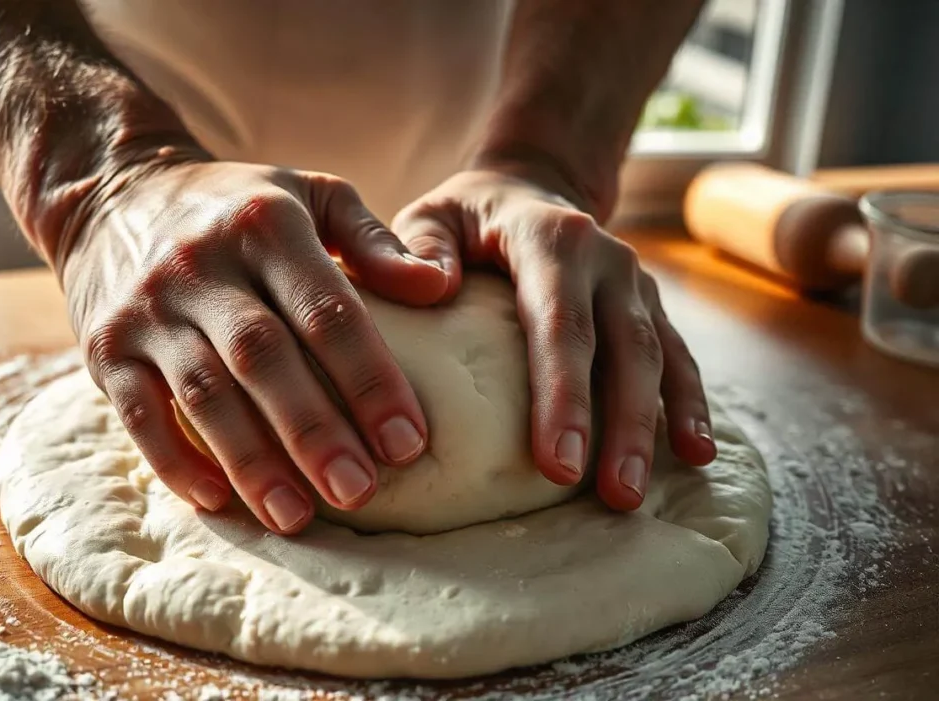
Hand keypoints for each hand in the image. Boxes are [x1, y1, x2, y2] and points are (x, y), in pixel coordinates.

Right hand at [62, 161, 449, 533]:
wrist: (114, 193)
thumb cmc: (239, 206)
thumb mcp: (311, 193)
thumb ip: (375, 240)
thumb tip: (439, 287)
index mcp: (265, 225)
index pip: (327, 312)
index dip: (370, 380)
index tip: (409, 442)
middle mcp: (200, 265)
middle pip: (264, 359)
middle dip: (315, 432)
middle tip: (360, 493)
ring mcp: (146, 309)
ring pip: (204, 394)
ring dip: (252, 460)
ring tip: (296, 517)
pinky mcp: (104, 347)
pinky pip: (138, 413)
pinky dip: (176, 461)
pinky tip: (218, 502)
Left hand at [391, 164, 716, 509]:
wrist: (533, 186)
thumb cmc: (470, 215)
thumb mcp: (433, 213)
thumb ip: (421, 244)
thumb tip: (432, 288)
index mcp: (552, 239)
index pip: (560, 322)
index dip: (563, 393)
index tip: (556, 463)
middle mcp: (606, 260)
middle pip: (623, 348)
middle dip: (620, 426)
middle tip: (614, 496)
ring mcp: (635, 284)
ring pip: (657, 359)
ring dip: (655, 427)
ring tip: (638, 492)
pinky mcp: (649, 307)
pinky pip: (678, 357)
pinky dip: (688, 404)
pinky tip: (696, 454)